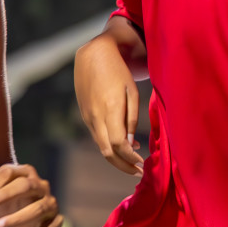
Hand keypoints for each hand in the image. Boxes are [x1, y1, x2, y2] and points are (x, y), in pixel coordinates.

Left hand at [0, 163, 62, 226]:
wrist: (11, 214)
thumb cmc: (1, 197)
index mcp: (26, 173)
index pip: (11, 174)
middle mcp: (41, 186)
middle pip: (27, 186)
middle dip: (6, 198)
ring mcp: (51, 204)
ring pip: (38, 209)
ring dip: (16, 220)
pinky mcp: (55, 222)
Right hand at [75, 36, 142, 175]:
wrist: (92, 55)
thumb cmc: (118, 70)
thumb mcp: (130, 91)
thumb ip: (131, 117)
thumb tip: (131, 142)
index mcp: (109, 109)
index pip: (118, 144)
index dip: (130, 158)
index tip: (142, 164)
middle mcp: (95, 116)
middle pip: (107, 152)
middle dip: (123, 165)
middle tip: (138, 172)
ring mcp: (87, 117)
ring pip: (100, 146)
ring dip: (116, 158)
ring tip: (133, 163)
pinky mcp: (85, 115)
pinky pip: (96, 136)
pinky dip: (109, 145)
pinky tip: (124, 144)